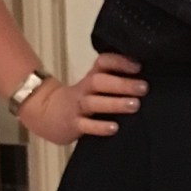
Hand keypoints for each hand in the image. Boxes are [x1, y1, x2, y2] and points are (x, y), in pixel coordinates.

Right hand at [16, 53, 148, 143]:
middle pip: (99, 81)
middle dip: (122, 83)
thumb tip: (146, 81)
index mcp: (92, 77)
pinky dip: (100, 127)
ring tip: (135, 105)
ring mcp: (77, 107)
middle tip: (143, 88)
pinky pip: (86, 125)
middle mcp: (85, 89)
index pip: (103, 62)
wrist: (45, 113)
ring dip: (115, 103)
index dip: (119, 62)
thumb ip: (113, 83)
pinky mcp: (73, 124)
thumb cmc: (80, 100)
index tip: (138, 66)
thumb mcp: (94, 87)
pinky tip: (114, 128)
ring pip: (94, 102)